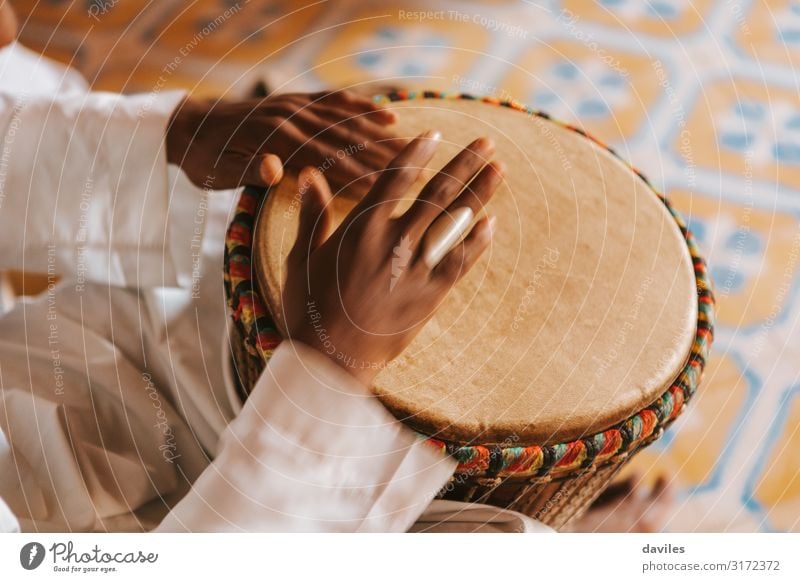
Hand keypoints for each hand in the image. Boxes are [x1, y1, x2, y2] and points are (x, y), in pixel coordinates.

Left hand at [166, 90, 404, 190]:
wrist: (185, 126)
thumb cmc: (203, 160)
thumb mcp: (219, 173)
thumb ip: (250, 169)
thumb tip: (277, 170)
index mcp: (274, 139)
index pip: (326, 159)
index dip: (359, 172)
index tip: (390, 184)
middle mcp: (290, 116)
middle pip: (345, 138)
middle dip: (383, 155)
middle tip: (419, 168)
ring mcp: (294, 105)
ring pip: (346, 119)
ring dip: (382, 133)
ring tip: (415, 144)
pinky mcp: (295, 100)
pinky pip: (334, 101)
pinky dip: (362, 106)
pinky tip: (387, 111)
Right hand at [281, 131, 503, 384]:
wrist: (331, 360)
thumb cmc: (311, 308)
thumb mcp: (302, 257)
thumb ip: (313, 214)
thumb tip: (308, 175)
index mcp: (361, 228)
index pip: (396, 179)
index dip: (418, 154)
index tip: (436, 134)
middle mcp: (395, 242)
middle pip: (437, 193)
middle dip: (465, 164)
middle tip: (488, 143)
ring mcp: (417, 268)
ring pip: (455, 222)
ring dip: (479, 193)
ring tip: (499, 169)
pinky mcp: (431, 295)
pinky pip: (460, 261)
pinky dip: (477, 241)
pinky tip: (492, 222)